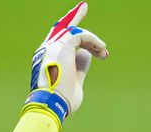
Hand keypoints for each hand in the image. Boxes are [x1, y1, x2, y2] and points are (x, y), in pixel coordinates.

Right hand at [22, 2, 108, 127]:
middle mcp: (47, 49)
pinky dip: (94, 42)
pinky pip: (81, 36)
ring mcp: (53, 46)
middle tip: (84, 6)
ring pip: (73, 31)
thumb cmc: (62, 100)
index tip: (82, 33)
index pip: (57, 41)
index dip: (69, 34)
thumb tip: (86, 55)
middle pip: (60, 27)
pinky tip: (102, 51)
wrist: (52, 103)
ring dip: (92, 41)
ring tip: (103, 52)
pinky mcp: (63, 45)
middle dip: (73, 17)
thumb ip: (79, 67)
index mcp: (47, 59)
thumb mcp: (74, 82)